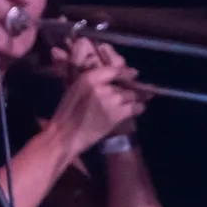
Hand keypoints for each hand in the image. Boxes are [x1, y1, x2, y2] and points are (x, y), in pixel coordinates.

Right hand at [47, 38, 150, 154]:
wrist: (65, 136)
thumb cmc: (67, 114)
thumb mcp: (74, 90)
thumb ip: (91, 82)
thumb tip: (110, 78)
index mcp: (88, 78)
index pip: (114, 70)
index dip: (126, 72)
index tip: (134, 74)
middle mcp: (101, 86)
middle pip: (124, 84)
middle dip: (131, 89)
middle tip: (139, 91)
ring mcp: (110, 100)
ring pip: (131, 95)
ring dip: (136, 98)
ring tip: (141, 100)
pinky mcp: (116, 114)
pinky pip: (134, 108)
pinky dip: (138, 108)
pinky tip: (139, 109)